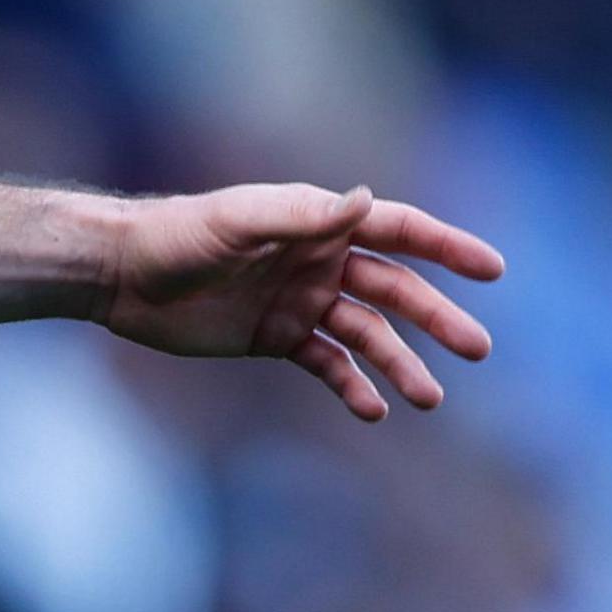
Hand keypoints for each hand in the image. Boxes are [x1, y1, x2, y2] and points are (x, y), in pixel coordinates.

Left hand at [99, 184, 503, 421]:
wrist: (118, 273)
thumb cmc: (175, 235)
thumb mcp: (237, 221)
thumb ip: (302, 217)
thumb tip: (366, 200)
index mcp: (317, 224)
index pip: (397, 230)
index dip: (446, 246)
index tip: (492, 269)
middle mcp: (317, 262)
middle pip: (395, 290)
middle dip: (437, 318)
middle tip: (478, 348)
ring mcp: (300, 301)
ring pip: (367, 335)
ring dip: (399, 364)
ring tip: (429, 398)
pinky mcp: (274, 338)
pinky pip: (327, 364)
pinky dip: (352, 386)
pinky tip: (373, 411)